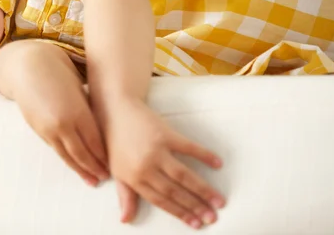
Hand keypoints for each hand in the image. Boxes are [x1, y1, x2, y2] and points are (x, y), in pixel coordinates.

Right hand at [17, 83, 109, 186]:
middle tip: (104, 177)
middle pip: (82, 153)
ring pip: (67, 155)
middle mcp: (63, 123)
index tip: (112, 164)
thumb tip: (97, 132)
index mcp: (78, 111)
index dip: (103, 155)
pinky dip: (65, 158)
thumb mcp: (79, 92)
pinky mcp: (38, 130)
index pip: (95, 141)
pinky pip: (54, 148)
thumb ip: (87, 112)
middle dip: (94, 167)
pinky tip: (73, 164)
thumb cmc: (58, 73)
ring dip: (80, 169)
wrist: (28, 68)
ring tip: (91, 180)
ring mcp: (48, 129)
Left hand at [100, 100, 224, 229]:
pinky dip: (204, 155)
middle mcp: (145, 166)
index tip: (196, 224)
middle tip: (213, 217)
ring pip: (183, 175)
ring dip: (203, 189)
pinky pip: (188, 147)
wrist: (115, 110)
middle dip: (195, 206)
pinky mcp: (165, 133)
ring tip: (219, 201)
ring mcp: (156, 150)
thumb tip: (126, 220)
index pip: (161, 201)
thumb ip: (125, 196)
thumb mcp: (117, 171)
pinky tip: (217, 164)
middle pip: (174, 191)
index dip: (180, 213)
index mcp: (134, 178)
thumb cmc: (115, 143)